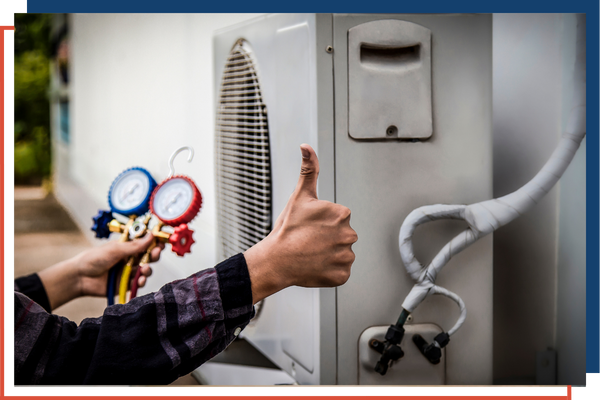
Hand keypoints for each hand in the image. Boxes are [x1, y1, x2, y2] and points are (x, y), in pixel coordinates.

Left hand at [38, 233, 163, 309]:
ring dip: (148, 269)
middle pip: (148, 257)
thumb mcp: (115, 249)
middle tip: (156, 253)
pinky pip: (138, 283)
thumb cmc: (94, 259)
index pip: (145, 244)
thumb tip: (151, 236)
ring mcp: (128, 272)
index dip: (154, 242)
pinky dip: (141, 281)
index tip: (161, 241)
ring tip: (145, 269)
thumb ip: (135, 246)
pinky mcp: (125, 284)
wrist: (80, 277)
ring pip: (145, 270)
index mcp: (127, 247)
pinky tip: (140, 280)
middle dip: (154, 255)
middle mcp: (129, 259)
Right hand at [244, 144, 357, 303]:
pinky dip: (329, 270)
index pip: (338, 218)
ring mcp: (346, 257)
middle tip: (309, 241)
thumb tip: (306, 147)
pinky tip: (315, 265)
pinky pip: (340, 271)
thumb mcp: (299, 195)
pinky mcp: (343, 275)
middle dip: (328, 238)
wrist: (276, 260)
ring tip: (311, 253)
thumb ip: (309, 169)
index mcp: (342, 214)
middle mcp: (349, 235)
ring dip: (329, 254)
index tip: (309, 227)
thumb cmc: (287, 228)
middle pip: (342, 236)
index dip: (322, 223)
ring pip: (341, 253)